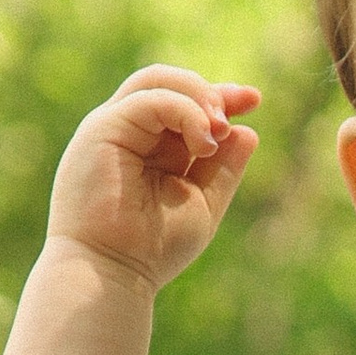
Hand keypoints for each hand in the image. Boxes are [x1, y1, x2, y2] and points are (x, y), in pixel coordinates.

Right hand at [0, 66, 259, 354]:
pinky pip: (150, 100)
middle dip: (211, 90)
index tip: (253, 101)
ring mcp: (112, 127)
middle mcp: (127, 131)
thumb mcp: (201, 203)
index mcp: (147, 147)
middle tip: (243, 106)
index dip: (218, 97)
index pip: (182, 103)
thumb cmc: (153, 249)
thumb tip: (248, 133)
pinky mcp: (102, 129)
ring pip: (157, 81)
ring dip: (199, 98)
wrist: (112, 273)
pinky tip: (205, 141)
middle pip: (169, 83)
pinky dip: (185, 112)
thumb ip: (221, 169)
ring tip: (220, 129)